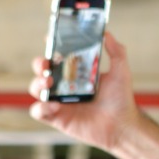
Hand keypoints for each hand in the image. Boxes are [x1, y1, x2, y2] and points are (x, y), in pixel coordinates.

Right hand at [28, 32, 144, 152]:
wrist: (122, 125)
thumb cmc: (121, 100)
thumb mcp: (120, 71)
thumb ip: (116, 51)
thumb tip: (106, 33)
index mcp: (76, 72)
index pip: (58, 56)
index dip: (51, 47)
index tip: (49, 39)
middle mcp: (65, 86)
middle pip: (42, 70)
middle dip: (39, 63)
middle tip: (46, 64)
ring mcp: (59, 102)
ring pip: (36, 89)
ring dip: (37, 83)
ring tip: (48, 83)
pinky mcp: (57, 118)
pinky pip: (39, 111)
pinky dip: (41, 106)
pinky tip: (54, 105)